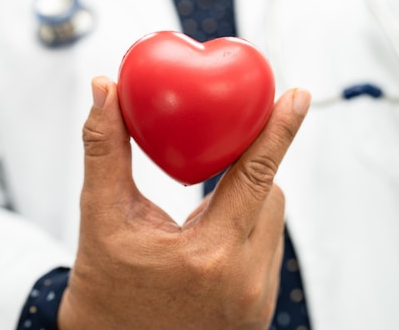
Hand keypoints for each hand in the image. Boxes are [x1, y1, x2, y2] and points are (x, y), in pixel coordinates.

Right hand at [58, 77, 310, 329]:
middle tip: (220, 154)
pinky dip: (246, 232)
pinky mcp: (257, 312)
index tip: (298, 97)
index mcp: (209, 255)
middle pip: (271, 197)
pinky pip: (267, 252)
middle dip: (249, 170)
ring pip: (272, 225)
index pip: (256, 175)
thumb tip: (104, 91)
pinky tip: (212, 237)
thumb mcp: (100, 219)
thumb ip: (105, 150)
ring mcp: (256, 301)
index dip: (279, 130)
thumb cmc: (104, 296)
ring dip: (248, 202)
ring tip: (203, 209)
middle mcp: (245, 281)